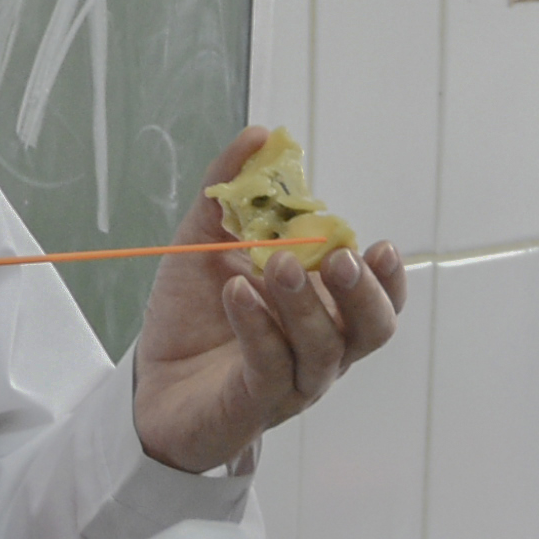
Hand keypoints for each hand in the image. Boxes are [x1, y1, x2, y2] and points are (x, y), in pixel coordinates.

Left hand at [133, 129, 406, 475]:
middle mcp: (322, 351)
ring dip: (303, 304)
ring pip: (323, 350)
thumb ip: (234, 190)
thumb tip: (260, 135)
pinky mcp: (255, 404)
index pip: (379, 300)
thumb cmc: (193, 316)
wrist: (150, 384)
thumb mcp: (207, 241)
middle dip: (363, 293)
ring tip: (275, 265)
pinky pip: (270, 366)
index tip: (379, 245)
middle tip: (339, 259)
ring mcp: (292, 382)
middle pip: (371, 331)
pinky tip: (238, 292)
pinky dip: (258, 326)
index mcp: (326, 312)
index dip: (388, 278)